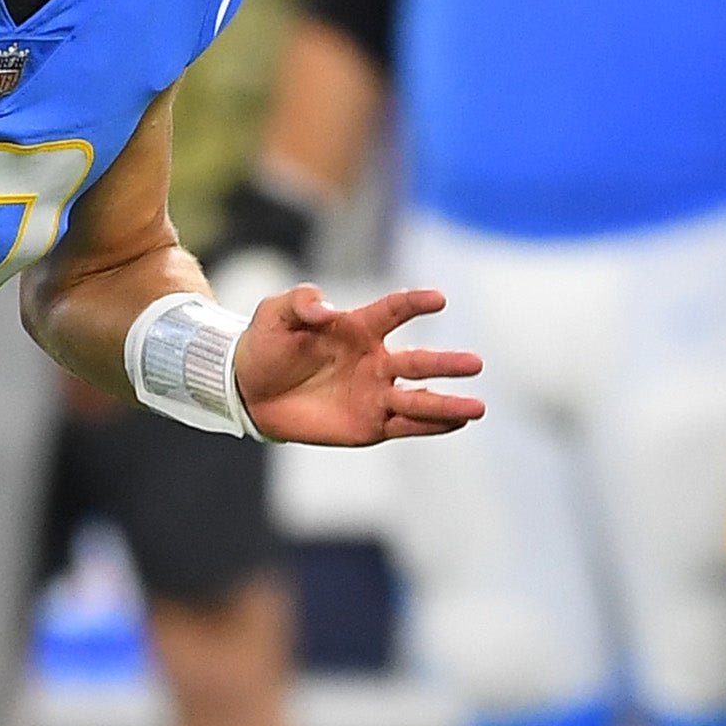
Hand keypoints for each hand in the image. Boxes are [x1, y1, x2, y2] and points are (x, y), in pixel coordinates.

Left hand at [231, 284, 484, 447]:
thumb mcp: (274, 314)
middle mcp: (376, 360)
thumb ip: (300, 302)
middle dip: (446, 363)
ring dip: (448, 404)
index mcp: (359, 327)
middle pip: (418, 361)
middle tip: (475, 363)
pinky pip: (405, 425)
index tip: (438, 300)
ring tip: (478, 408)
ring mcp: (376, 393)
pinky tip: (456, 423)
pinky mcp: (370, 424)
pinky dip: (430, 426)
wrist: (248, 390)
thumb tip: (326, 309)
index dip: (415, 304)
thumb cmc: (265, 345)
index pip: (394, 311)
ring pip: (419, 399)